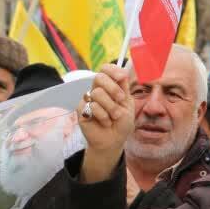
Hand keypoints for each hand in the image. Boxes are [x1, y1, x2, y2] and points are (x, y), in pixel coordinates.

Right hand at [77, 65, 133, 182]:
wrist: (114, 140)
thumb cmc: (122, 122)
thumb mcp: (127, 103)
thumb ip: (123, 88)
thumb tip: (123, 71)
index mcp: (110, 86)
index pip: (106, 69)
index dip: (112, 70)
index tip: (122, 77)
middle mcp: (98, 90)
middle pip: (99, 77)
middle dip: (113, 89)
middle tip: (121, 100)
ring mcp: (88, 99)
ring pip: (97, 93)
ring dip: (111, 107)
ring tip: (114, 116)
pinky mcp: (81, 110)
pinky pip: (92, 106)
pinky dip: (103, 116)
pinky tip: (105, 122)